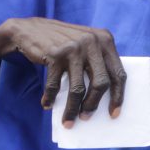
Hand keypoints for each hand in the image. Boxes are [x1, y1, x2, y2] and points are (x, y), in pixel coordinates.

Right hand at [2, 17, 125, 126]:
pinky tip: (48, 104)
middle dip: (94, 104)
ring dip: (72, 108)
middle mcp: (93, 42)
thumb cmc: (64, 43)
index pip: (118, 73)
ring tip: (68, 120)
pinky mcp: (55, 54)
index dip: (118, 95)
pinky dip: (51, 98)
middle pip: (101, 83)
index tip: (114, 113)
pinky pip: (55, 84)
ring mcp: (74, 48)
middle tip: (86, 117)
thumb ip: (98, 62)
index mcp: (106, 40)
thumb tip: (106, 98)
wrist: (31, 29)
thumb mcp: (87, 45)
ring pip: (78, 88)